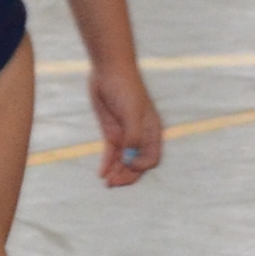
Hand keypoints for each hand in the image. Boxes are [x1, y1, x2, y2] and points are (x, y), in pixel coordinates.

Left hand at [90, 61, 164, 187]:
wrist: (109, 72)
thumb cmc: (126, 89)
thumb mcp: (132, 112)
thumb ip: (133, 135)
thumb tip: (130, 158)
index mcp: (152, 132)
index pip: (152, 158)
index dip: (141, 166)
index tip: (128, 163)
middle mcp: (140, 136)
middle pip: (137, 164)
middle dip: (127, 175)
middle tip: (114, 183)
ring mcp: (125, 135)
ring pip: (123, 161)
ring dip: (116, 173)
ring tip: (108, 183)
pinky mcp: (111, 132)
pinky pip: (110, 153)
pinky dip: (107, 164)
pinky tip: (101, 174)